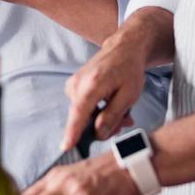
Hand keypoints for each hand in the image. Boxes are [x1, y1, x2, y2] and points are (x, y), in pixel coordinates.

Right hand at [61, 27, 145, 150]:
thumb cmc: (129, 69)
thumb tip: (98, 133)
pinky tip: (110, 105)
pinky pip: (83, 107)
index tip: (65, 146)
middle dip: (103, 125)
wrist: (123, 48)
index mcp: (92, 85)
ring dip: (101, 117)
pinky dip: (97, 110)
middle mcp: (77, 84)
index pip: (79, 113)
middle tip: (124, 121)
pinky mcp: (73, 86)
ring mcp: (73, 84)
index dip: (72, 132)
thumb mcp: (128, 95)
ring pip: (84, 114)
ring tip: (121, 110)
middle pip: (83, 118)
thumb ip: (112, 116)